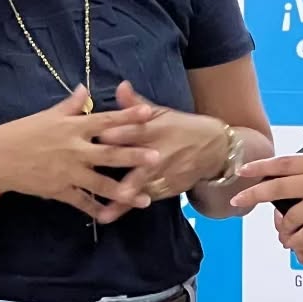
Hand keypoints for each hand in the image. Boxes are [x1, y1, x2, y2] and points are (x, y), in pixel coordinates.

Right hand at [0, 86, 162, 222]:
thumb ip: (71, 105)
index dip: (128, 116)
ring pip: (101, 183)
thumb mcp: (47, 115)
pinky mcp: (60, 190)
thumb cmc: (22, 132)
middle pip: (110, 153)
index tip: (148, 114)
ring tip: (144, 198)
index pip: (106, 120)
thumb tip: (85, 88)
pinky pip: (82, 201)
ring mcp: (68, 172)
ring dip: (124, 191)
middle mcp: (75, 149)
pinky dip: (97, 209)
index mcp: (73, 127)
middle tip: (157, 158)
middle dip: (134, 157)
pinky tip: (112, 215)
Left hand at [94, 81, 231, 202]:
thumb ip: (136, 104)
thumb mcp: (161, 112)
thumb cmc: (181, 127)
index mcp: (153, 129)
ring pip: (139, 184)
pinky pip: (144, 197)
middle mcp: (157, 152)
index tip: (93, 137)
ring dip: (120, 196)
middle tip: (89, 172)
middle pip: (134, 159)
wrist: (213, 148)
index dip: (113, 134)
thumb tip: (120, 85)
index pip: (132, 131)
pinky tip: (108, 216)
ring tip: (102, 209)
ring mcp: (162, 173)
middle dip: (114, 165)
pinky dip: (127, 207)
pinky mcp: (166, 188)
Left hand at [230, 132, 302, 254]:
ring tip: (281, 233)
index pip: (285, 163)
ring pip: (291, 217)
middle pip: (278, 188)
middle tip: (236, 201)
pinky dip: (300, 240)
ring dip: (282, 226)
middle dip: (253, 195)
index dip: (261, 166)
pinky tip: (296, 244)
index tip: (242, 171)